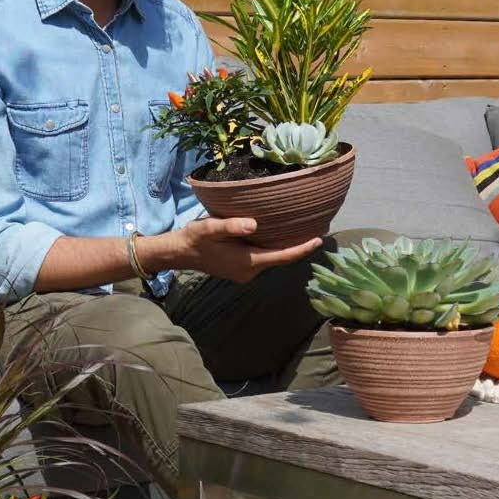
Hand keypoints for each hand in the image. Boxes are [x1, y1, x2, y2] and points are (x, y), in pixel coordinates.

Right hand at [174, 216, 322, 282]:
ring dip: (285, 247)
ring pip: (272, 259)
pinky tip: (279, 236)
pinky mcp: (241, 270)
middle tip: (316, 228)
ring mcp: (245, 273)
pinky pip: (263, 259)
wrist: (179, 253)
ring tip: (302, 230)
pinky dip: (273, 249)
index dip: (302, 249)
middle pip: (280, 259)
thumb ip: (230, 226)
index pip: (282, 256)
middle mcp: (249, 271)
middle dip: (298, 246)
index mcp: (246, 261)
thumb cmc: (194, 238)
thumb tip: (253, 225)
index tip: (319, 240)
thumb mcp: (209, 228)